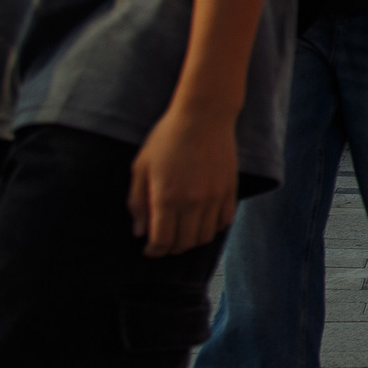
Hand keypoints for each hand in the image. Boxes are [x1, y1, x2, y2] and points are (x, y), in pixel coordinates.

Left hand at [129, 104, 240, 256]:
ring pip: (204, 237)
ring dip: (192, 241)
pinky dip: (212, 228)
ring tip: (183, 233)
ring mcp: (214, 197)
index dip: (154, 251)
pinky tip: (202, 220)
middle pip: (184, 243)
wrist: (203, 116)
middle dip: (171, 249)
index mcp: (166, 197)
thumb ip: (137, 202)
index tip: (149, 249)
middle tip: (164, 243)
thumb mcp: (141, 166)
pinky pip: (223, 222)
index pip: (161, 241)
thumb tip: (139, 232)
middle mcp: (192, 202)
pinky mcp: (229, 190)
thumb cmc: (167, 138)